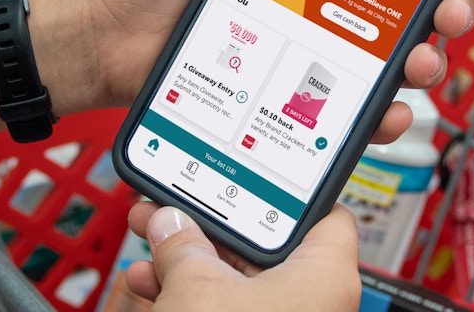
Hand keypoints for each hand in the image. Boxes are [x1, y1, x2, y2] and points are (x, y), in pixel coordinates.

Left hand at [81, 0, 473, 141]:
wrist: (104, 26)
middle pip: (404, 2)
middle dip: (447, 7)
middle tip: (451, 11)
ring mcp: (304, 44)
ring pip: (386, 57)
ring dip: (423, 60)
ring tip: (420, 59)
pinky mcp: (285, 87)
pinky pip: (345, 106)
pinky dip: (378, 113)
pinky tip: (387, 110)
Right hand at [122, 201, 360, 311]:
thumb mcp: (195, 289)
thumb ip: (182, 243)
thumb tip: (169, 221)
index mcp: (324, 275)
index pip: (321, 210)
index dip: (283, 189)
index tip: (244, 174)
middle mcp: (313, 300)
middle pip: (266, 242)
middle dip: (211, 221)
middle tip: (178, 202)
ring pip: (240, 278)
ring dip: (190, 257)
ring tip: (149, 235)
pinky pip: (229, 308)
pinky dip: (192, 295)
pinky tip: (149, 283)